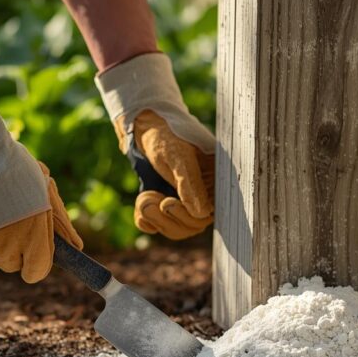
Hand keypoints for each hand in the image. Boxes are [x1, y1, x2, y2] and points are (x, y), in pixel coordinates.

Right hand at [0, 162, 82, 282]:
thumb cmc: (19, 171)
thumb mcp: (47, 192)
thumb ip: (61, 223)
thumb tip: (77, 247)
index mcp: (36, 238)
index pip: (36, 272)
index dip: (37, 264)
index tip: (35, 253)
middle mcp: (11, 248)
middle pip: (14, 266)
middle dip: (17, 251)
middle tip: (16, 225)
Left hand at [95, 53, 215, 239]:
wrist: (144, 127)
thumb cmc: (166, 135)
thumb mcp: (178, 157)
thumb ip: (190, 183)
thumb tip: (202, 214)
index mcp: (215, 183)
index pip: (210, 215)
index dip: (189, 217)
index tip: (168, 202)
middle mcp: (203, 196)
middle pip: (192, 227)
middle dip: (167, 217)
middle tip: (150, 197)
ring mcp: (185, 202)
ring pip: (175, 229)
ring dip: (155, 218)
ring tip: (144, 197)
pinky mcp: (166, 205)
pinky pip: (158, 227)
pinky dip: (146, 220)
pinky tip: (142, 202)